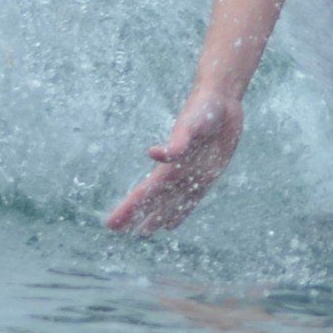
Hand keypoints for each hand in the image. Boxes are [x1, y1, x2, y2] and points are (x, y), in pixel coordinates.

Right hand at [104, 92, 243, 235]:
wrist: (221, 100)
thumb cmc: (203, 109)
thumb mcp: (190, 125)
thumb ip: (176, 143)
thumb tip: (152, 154)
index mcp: (170, 165)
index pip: (143, 193)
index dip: (127, 209)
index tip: (110, 224)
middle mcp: (179, 172)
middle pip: (154, 200)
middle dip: (137, 215)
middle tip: (119, 233)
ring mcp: (193, 174)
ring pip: (173, 202)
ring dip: (159, 216)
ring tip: (145, 231)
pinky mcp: (209, 173)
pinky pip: (193, 196)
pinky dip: (182, 209)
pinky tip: (174, 219)